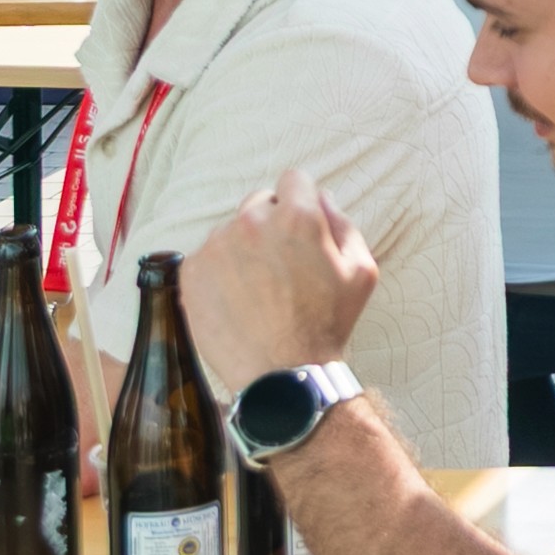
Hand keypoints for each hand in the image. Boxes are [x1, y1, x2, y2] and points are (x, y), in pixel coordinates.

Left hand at [182, 170, 378, 384]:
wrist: (283, 374)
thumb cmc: (326, 324)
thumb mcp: (362, 271)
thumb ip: (343, 223)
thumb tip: (322, 198)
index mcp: (296, 216)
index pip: (294, 179)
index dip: (302, 201)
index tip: (301, 226)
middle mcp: (251, 222)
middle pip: (259, 202)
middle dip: (271, 224)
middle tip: (280, 264)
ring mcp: (216, 246)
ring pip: (231, 231)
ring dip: (243, 249)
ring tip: (257, 289)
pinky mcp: (192, 272)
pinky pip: (207, 257)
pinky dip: (219, 272)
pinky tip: (236, 299)